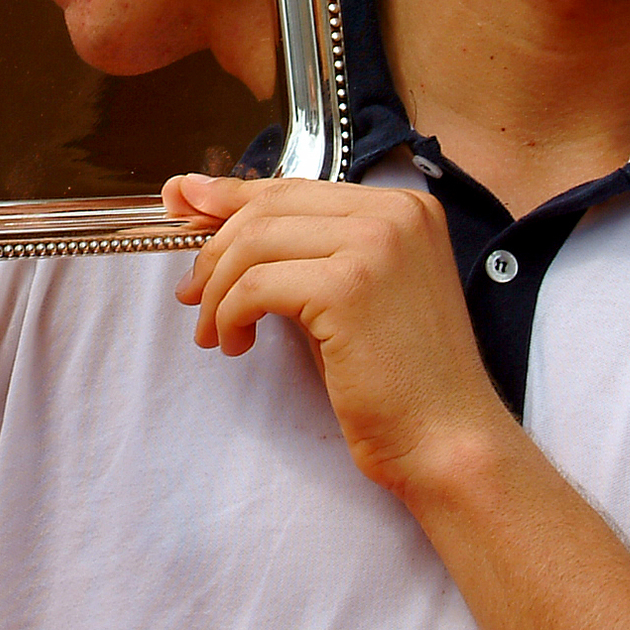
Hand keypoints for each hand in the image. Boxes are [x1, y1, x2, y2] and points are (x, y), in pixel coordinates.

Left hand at [163, 174, 517, 498]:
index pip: (295, 187)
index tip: (182, 203)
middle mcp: (396, 212)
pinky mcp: (350, 286)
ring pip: (254, 242)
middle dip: (214, 250)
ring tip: (216, 332)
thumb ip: (296, 252)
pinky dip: (229, 315)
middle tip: (192, 297)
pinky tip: (236, 344)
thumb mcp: (345, 295)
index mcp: (404, 207)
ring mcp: (377, 244)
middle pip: (269, 207)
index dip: (229, 196)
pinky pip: (256, 285)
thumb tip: (210, 206)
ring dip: (217, 291)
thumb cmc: (396, 381)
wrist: (447, 442)